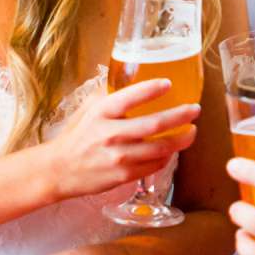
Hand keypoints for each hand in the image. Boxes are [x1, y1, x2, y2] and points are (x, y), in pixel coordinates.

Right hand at [42, 78, 198, 201]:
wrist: (60, 170)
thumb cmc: (78, 137)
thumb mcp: (90, 110)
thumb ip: (112, 96)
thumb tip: (133, 78)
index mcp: (102, 112)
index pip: (131, 97)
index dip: (152, 89)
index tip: (168, 83)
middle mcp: (111, 134)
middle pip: (155, 124)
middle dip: (180, 116)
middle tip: (195, 109)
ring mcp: (119, 157)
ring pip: (160, 148)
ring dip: (181, 139)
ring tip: (191, 132)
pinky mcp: (124, 175)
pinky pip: (154, 165)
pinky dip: (167, 157)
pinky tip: (172, 150)